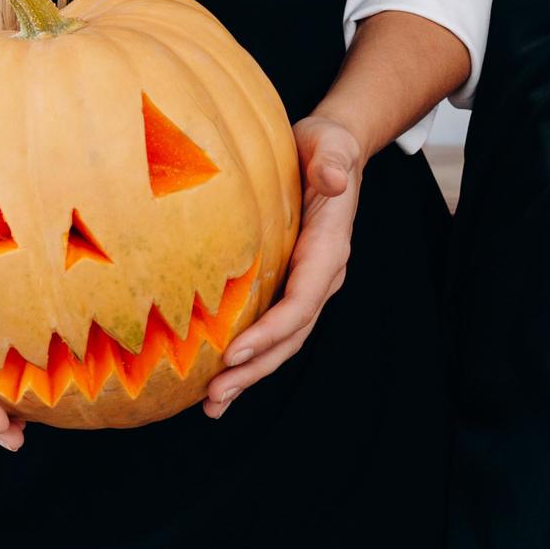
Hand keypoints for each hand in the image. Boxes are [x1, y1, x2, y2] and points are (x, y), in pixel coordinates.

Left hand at [205, 116, 361, 418]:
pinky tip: (218, 379)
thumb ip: (334, 160)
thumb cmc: (326, 146)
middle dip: (255, 369)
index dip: (270, 331)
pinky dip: (247, 357)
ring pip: (281, 342)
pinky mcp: (289, 286)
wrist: (331, 151)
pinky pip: (270, 329)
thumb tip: (335, 177)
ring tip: (213, 404)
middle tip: (216, 396)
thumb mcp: (331, 144)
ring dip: (249, 374)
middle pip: (290, 336)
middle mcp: (321, 276)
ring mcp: (306, 285)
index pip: (301, 301)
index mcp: (329, 249)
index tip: (235, 353)